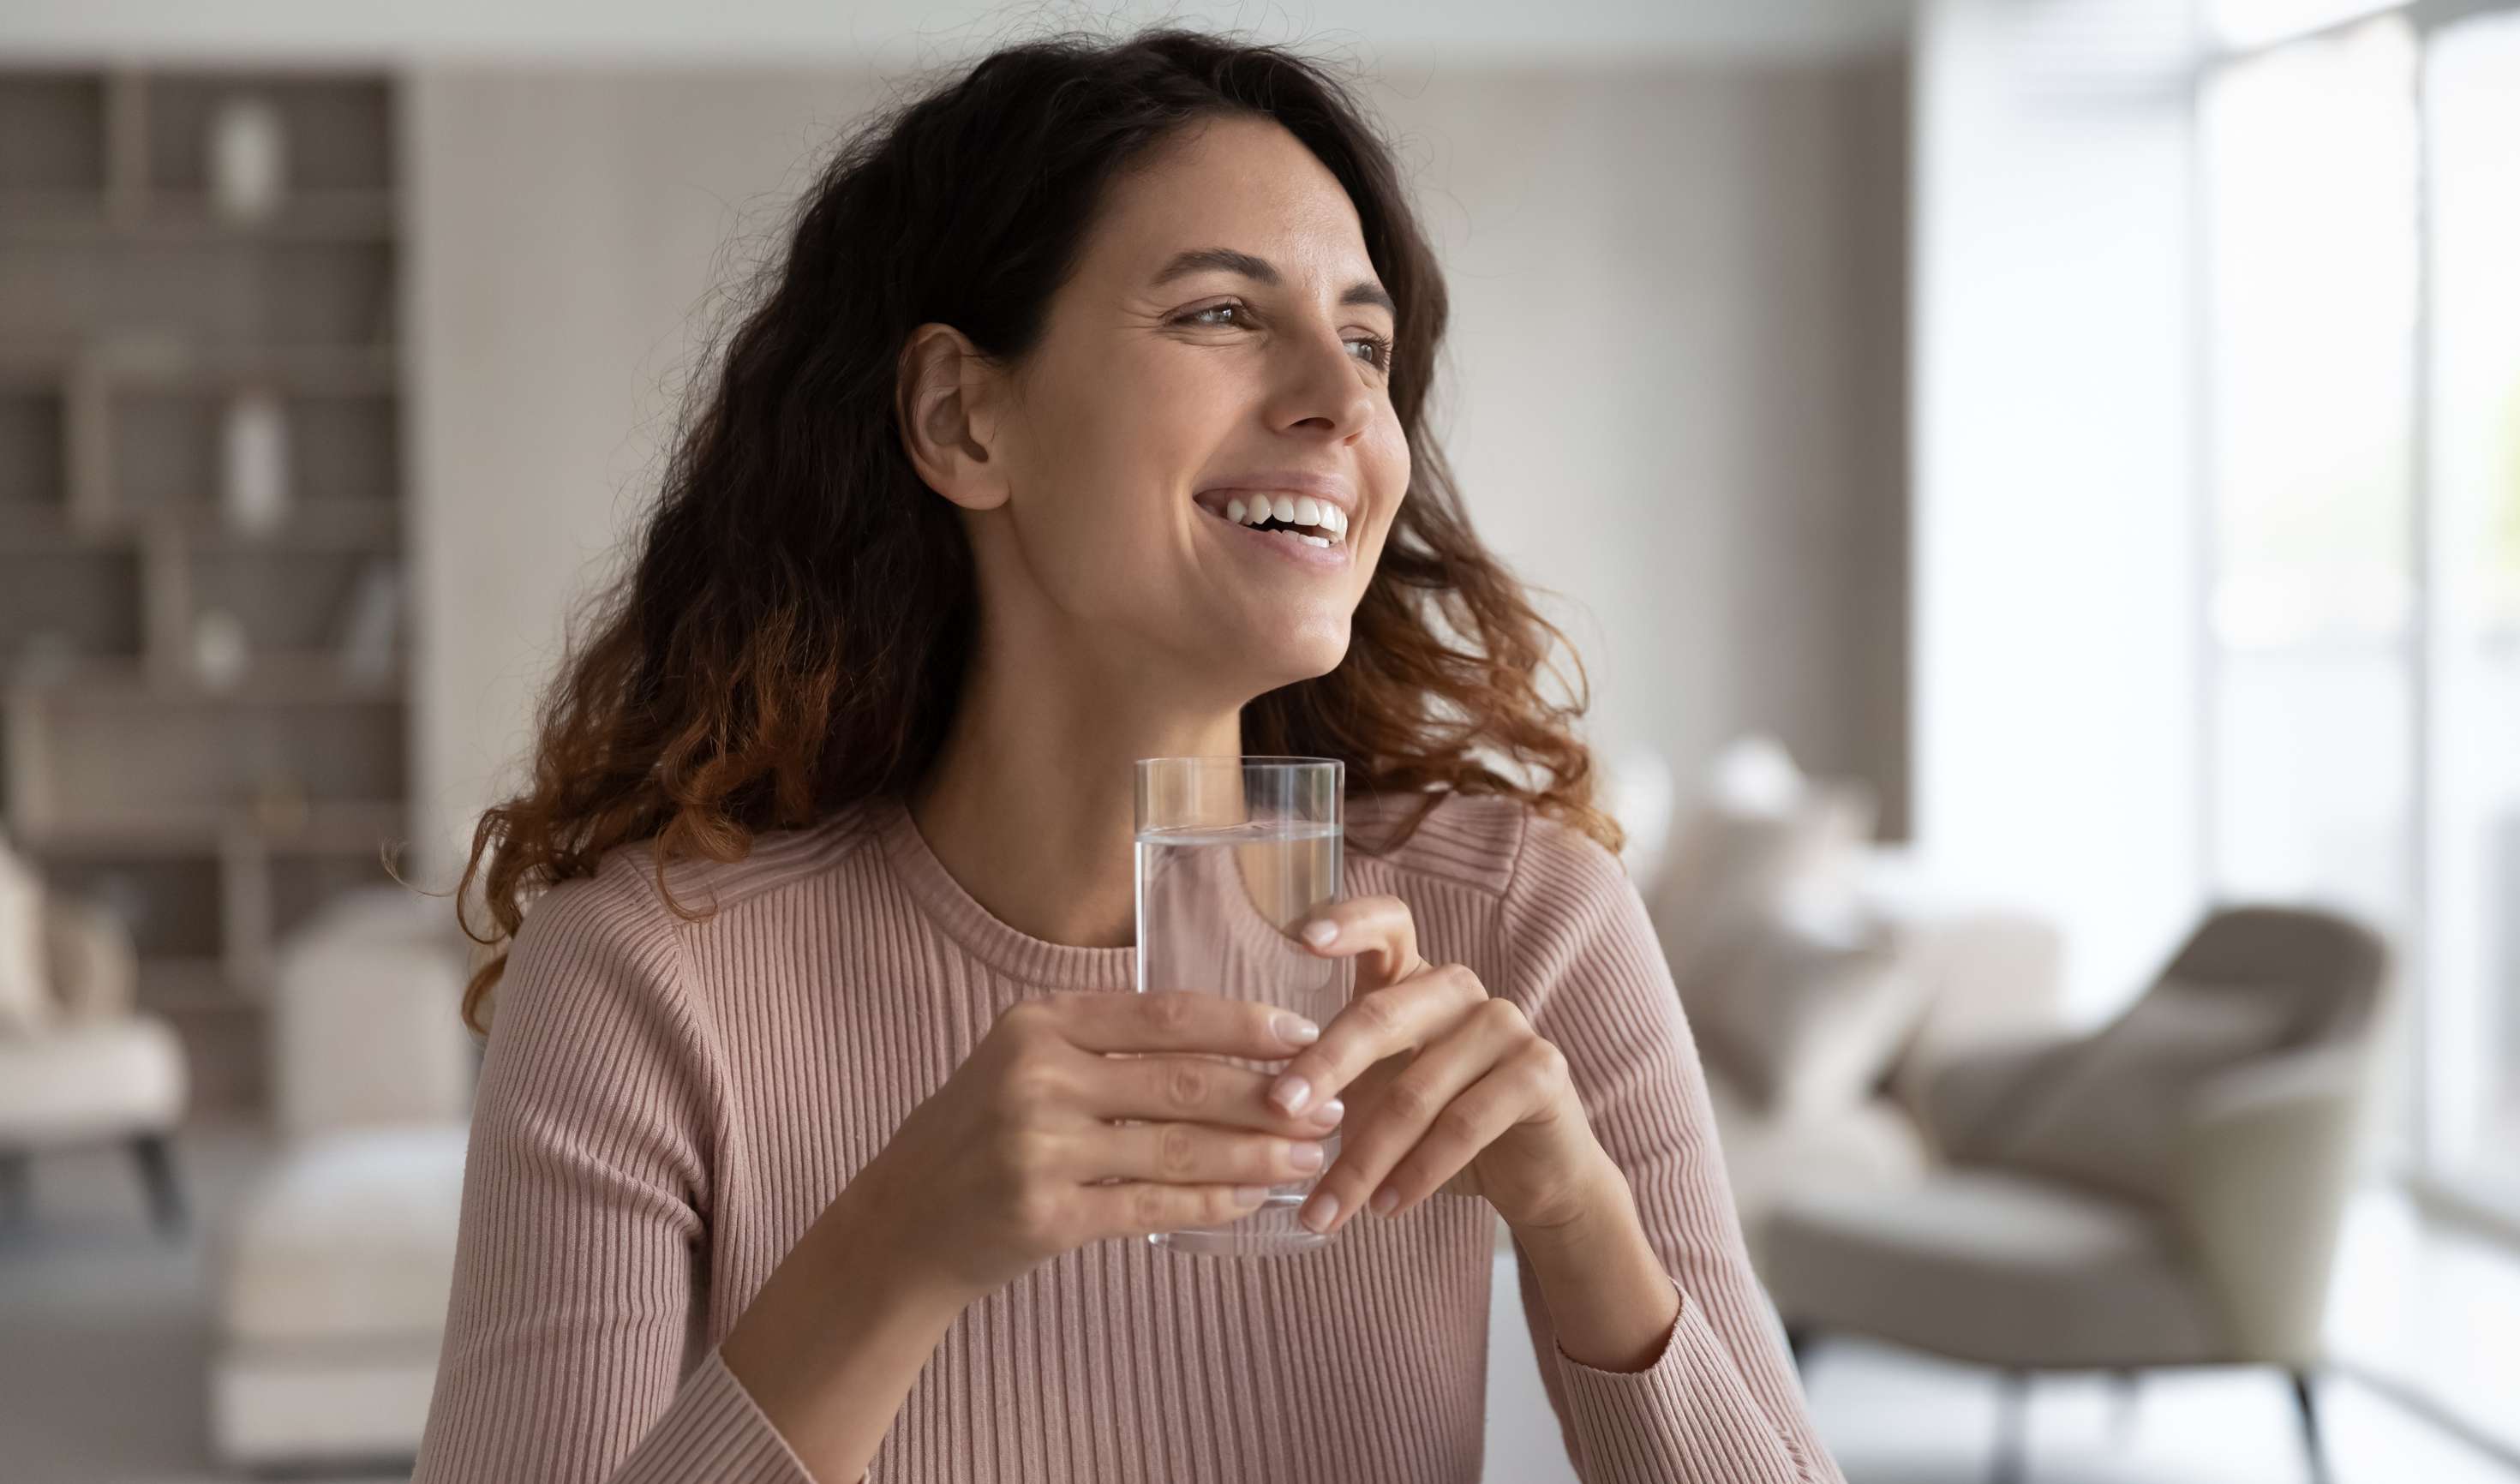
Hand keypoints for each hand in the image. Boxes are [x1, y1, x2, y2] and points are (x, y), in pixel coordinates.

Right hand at [844, 989, 1349, 1305]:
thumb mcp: (1024, 1061)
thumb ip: (1106, 1045)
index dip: (1243, 1025)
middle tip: (1329, 1104)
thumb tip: (1230, 1043)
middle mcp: (1036, 1077)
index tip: (1303, 1035)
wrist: (903, 1222)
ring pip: (1177, 1147)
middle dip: (1268, 1094)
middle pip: (1182, 1081)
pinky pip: (1153, 1207)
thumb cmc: (979, 1133)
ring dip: (1257, 1154)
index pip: (1165, 1014)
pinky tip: (1255, 1200)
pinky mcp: (1046, 1215)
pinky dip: (1213, 1203)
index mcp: (1039, 1023)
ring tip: (1311, 1156)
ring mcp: (1039, 1148)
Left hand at [1267, 895, 1609, 1237]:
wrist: (1532, 1176)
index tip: (1299, 938)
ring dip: (1363, 1161)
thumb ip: (1333, 1083)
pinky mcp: (1541, 1069)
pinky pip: (1464, 1125)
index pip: (1386, 925)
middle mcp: (1459, 989)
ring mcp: (1505, 1023)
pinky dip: (1418, 1173)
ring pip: (1416, 1092)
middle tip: (1279, 1110)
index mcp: (1413, 980)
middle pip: (1380, 1016)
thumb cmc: (1437, 1128)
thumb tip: (1261, 1107)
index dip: (1346, 921)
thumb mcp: (1376, 1096)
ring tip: (1325, 1210)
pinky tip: (1386, 1207)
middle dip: (1323, 1068)